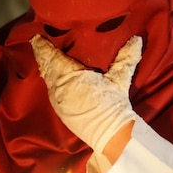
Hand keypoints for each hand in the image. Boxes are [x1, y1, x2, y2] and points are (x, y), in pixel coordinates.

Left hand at [30, 34, 141, 153]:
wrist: (110, 136)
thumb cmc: (113, 106)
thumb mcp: (120, 79)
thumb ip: (126, 58)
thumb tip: (136, 39)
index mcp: (69, 76)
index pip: (51, 57)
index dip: (42, 46)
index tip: (35, 37)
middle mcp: (58, 88)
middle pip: (46, 68)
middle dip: (42, 56)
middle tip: (38, 44)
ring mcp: (58, 102)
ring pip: (48, 80)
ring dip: (47, 69)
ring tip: (45, 59)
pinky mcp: (61, 112)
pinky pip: (52, 91)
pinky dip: (51, 82)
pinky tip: (56, 80)